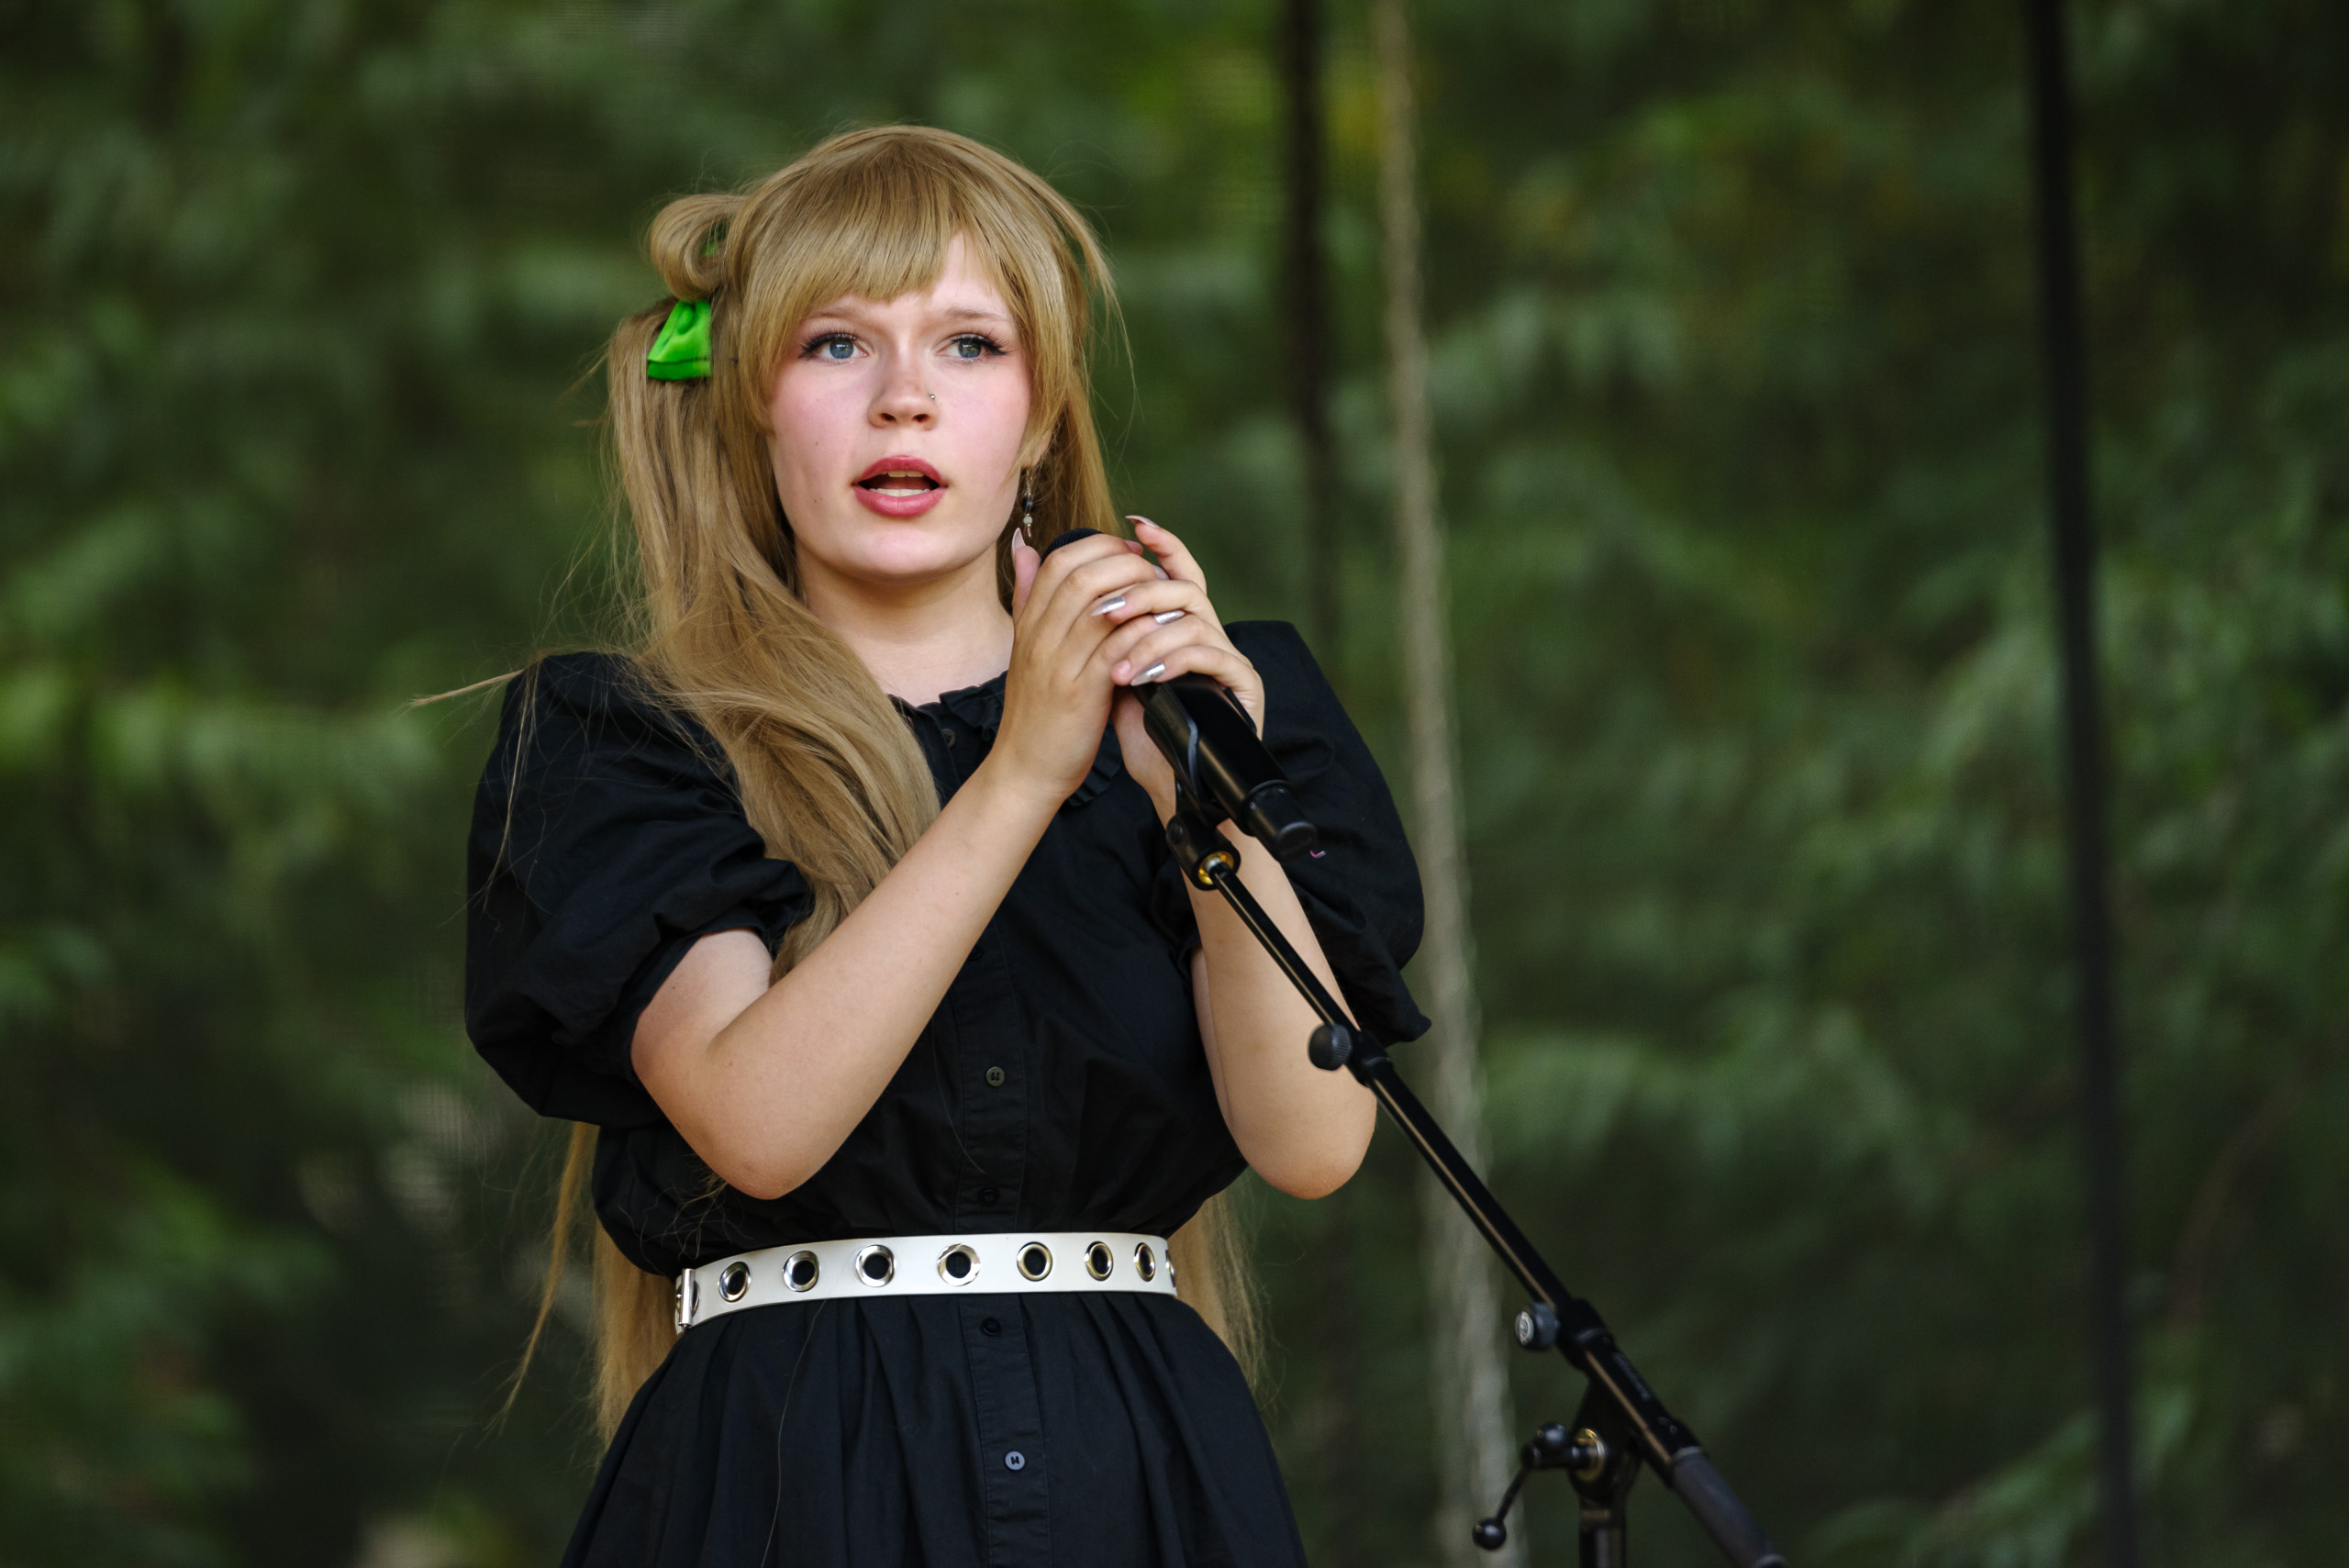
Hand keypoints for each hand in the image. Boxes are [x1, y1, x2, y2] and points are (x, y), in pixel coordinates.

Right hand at [991, 526, 1168, 804]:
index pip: (1058, 562)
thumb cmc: (1035, 709)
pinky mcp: (1081, 692)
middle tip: (1151, 569)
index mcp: (1028, 624)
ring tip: (1163, 595)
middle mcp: (1039, 638)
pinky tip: (1162, 629)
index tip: (1127, 550)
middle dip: (1123, 562)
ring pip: (1099, 606)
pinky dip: (1141, 632)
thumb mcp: (1025, 648)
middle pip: (1080, 575)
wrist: (1025, 767)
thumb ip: (1028, 598)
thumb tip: (1024, 549)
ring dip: (1138, 593)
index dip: (1097, 546)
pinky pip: (1114, 647)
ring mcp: (1058, 664)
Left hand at [1101, 518, 1265, 821]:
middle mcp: (1213, 636)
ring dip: (1148, 635)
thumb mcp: (1111, 672)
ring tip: (1115, 663)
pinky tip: (1141, 677)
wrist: (1171, 786)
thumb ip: (1096, 628)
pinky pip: (1210, 657)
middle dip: (1144, 591)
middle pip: (1187, 587)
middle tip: (1106, 608)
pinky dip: (1172, 661)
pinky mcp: (1245, 685)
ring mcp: (1231, 659)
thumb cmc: (1143, 731)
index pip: (1179, 571)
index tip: (1134, 524)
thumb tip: (1056, 576)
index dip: (1163, 544)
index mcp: (1185, 627)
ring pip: (1195, 619)